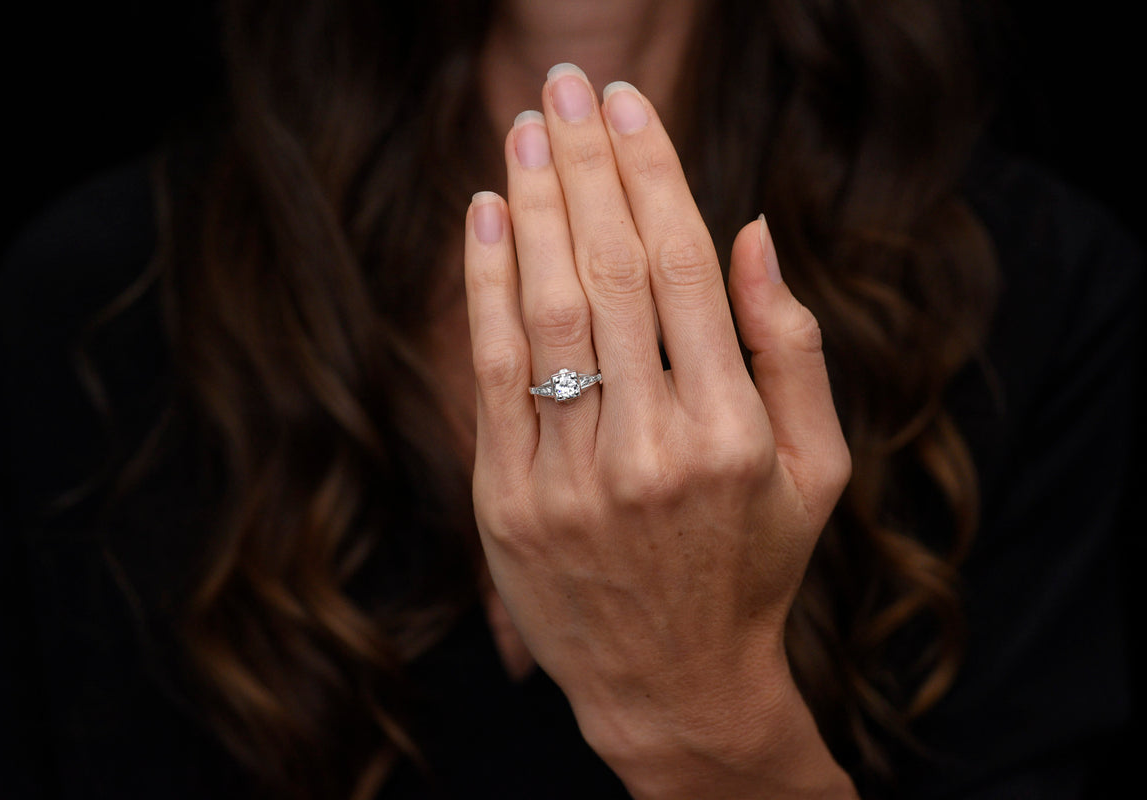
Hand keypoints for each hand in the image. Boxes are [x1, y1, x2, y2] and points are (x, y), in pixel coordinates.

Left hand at [464, 64, 854, 798]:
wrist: (670, 681)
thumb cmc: (751, 564)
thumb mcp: (814, 469)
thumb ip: (791, 349)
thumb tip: (751, 230)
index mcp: (733, 431)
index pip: (682, 267)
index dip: (652, 173)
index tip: (629, 106)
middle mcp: (652, 448)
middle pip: (609, 269)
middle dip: (586, 163)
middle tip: (566, 86)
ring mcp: (572, 478)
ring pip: (546, 308)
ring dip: (534, 204)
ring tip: (525, 128)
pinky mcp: (508, 503)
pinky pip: (492, 373)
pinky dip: (485, 285)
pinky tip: (487, 214)